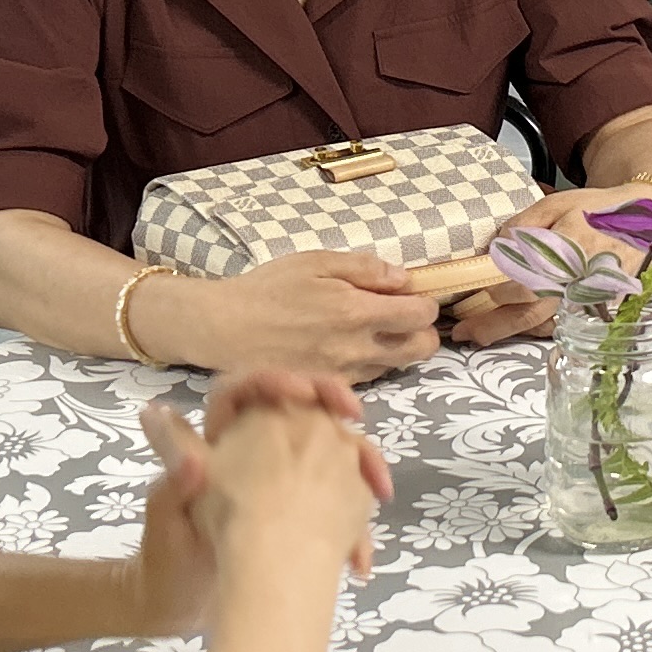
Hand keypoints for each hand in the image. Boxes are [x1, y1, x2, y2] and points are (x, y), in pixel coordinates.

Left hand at [137, 371, 393, 615]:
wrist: (177, 607)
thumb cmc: (166, 559)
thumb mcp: (165, 517)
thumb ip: (174, 475)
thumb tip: (159, 416)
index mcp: (215, 443)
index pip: (246, 390)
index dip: (276, 380)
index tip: (305, 393)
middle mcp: (251, 452)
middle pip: (297, 409)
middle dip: (334, 407)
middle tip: (356, 418)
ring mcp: (278, 481)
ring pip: (326, 453)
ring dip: (359, 466)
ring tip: (378, 490)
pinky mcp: (295, 512)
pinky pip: (335, 502)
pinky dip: (354, 523)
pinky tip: (360, 555)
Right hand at [186, 250, 442, 385]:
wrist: (226, 329)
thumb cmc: (268, 289)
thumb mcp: (315, 263)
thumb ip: (364, 269)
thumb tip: (404, 278)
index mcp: (358, 313)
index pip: (421, 316)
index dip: (425, 303)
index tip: (412, 295)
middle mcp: (358, 349)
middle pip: (421, 349)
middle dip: (422, 330)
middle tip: (403, 315)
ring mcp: (345, 374)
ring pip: (397, 365)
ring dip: (397, 347)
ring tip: (373, 329)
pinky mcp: (329, 388)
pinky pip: (369, 377)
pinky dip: (371, 362)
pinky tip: (350, 346)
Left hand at [455, 183, 651, 349]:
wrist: (644, 220)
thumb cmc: (597, 209)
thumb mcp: (558, 203)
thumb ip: (525, 223)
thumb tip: (498, 246)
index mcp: (568, 250)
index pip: (529, 281)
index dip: (500, 292)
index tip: (476, 294)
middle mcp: (577, 280)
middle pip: (531, 310)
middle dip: (494, 324)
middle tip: (462, 331)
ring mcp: (587, 297)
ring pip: (543, 321)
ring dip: (508, 331)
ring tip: (477, 336)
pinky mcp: (595, 306)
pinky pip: (559, 322)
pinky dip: (533, 328)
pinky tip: (511, 328)